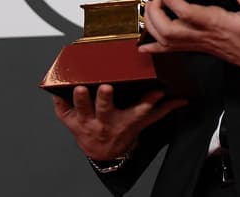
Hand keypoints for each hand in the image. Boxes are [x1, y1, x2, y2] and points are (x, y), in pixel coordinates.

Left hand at [52, 84, 184, 161]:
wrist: (102, 152)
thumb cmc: (122, 131)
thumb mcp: (143, 122)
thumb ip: (161, 110)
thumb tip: (181, 100)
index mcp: (123, 121)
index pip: (138, 113)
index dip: (148, 103)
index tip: (157, 93)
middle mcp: (104, 121)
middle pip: (105, 110)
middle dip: (105, 99)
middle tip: (106, 87)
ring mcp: (86, 122)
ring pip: (81, 110)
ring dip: (80, 100)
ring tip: (80, 88)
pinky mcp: (70, 121)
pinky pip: (61, 111)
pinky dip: (58, 101)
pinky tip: (58, 88)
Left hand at [139, 0, 239, 71]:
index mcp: (216, 23)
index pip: (185, 12)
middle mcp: (203, 35)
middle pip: (167, 29)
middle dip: (155, 11)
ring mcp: (199, 43)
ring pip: (166, 40)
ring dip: (152, 25)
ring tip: (150, 7)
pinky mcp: (199, 48)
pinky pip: (172, 50)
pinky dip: (155, 47)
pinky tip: (145, 45)